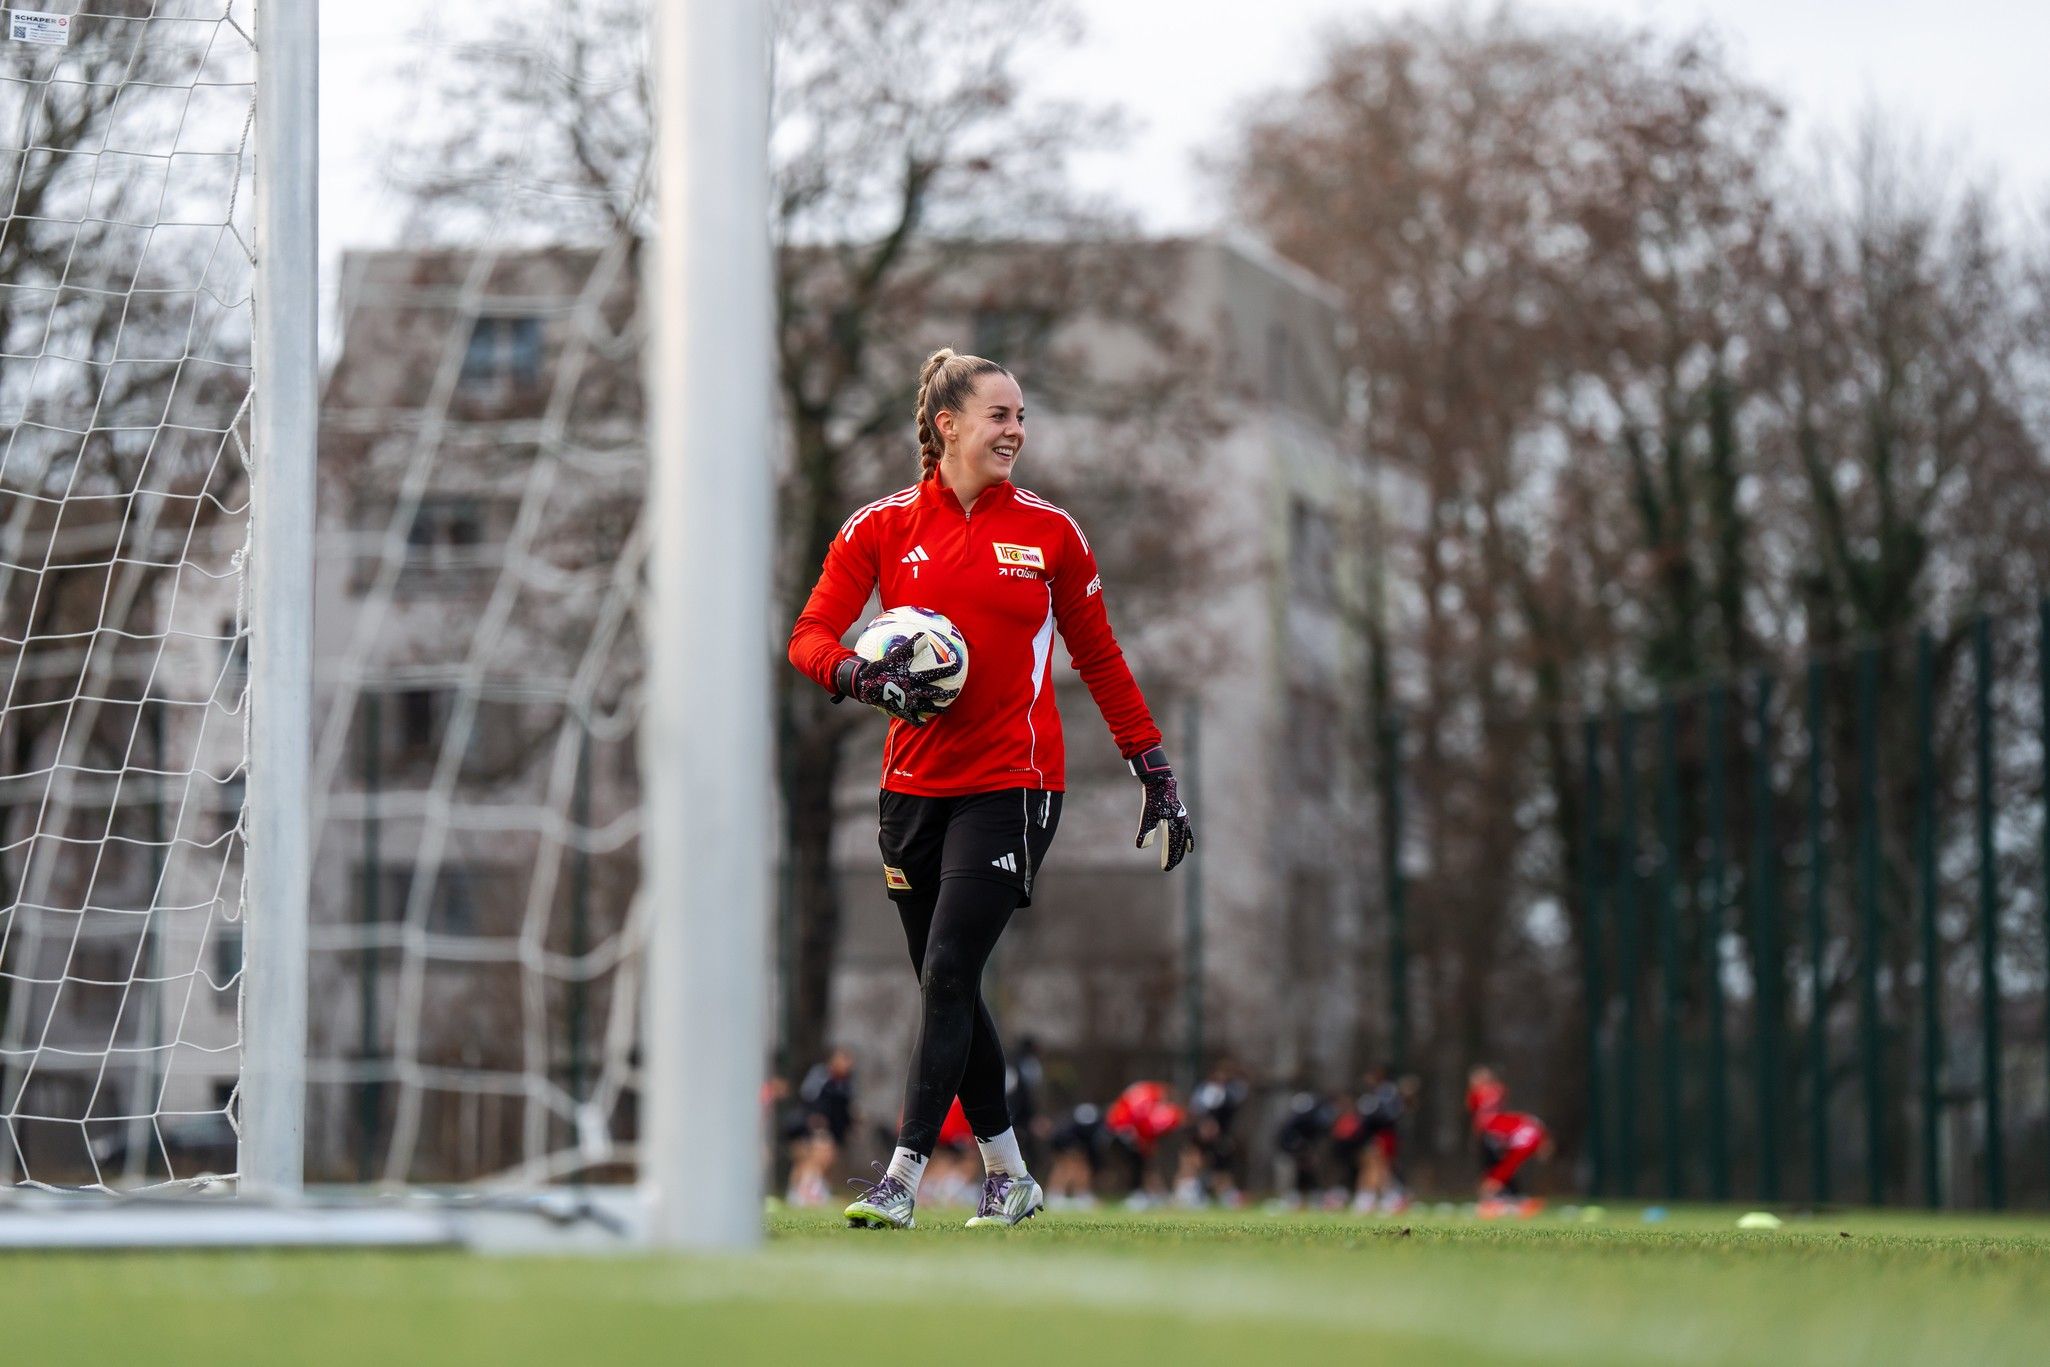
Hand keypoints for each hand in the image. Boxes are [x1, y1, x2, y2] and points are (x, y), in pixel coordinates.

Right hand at [834, 638, 958, 725]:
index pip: (935, 674)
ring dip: (938, 709)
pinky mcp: (901, 711)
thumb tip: (924, 635)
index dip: (948, 670)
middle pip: (935, 694)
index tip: (958, 666)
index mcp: (913, 678)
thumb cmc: (880, 668)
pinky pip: (913, 719)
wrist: (865, 685)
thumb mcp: (895, 656)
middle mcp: (913, 692)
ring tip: (945, 710)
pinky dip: (919, 721)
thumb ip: (911, 646)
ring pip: (927, 708)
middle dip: (947, 693)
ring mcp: (908, 703)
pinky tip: (923, 721)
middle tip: (956, 691)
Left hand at [1127, 745, 1193, 871]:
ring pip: (1184, 839)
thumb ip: (1146, 831)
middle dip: (1175, 857)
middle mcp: (1182, 823)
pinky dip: (1188, 840)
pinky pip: (1187, 832)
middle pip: (1180, 844)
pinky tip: (1189, 848)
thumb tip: (1141, 846)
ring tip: (1178, 860)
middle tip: (1169, 867)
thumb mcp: (1147, 815)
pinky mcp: (1182, 816)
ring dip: (1181, 850)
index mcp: (1175, 824)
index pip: (1173, 846)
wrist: (1161, 782)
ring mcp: (1184, 819)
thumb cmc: (1153, 799)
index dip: (1170, 858)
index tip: (1166, 868)